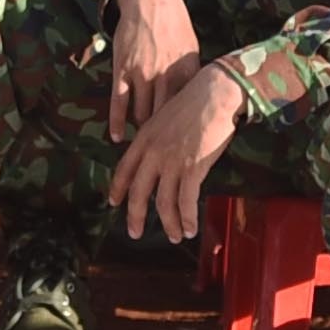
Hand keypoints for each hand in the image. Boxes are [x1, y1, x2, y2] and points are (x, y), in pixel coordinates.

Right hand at [102, 0, 201, 141]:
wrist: (151, 0)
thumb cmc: (175, 27)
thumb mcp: (192, 52)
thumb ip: (192, 79)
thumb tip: (195, 104)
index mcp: (186, 74)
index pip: (186, 113)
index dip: (185, 134)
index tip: (184, 150)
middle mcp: (165, 76)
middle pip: (164, 118)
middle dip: (163, 139)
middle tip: (162, 156)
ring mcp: (142, 73)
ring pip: (142, 113)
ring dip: (142, 130)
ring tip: (142, 146)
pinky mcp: (122, 69)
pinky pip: (119, 101)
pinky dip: (118, 122)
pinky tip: (118, 137)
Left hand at [108, 65, 245, 246]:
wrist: (216, 93)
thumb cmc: (195, 101)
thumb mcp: (165, 116)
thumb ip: (157, 138)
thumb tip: (157, 157)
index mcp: (144, 138)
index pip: (124, 169)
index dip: (118, 189)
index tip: (113, 203)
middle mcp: (153, 152)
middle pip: (139, 192)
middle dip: (136, 217)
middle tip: (135, 233)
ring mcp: (172, 161)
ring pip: (164, 203)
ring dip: (169, 223)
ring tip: (174, 236)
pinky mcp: (193, 168)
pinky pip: (186, 202)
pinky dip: (187, 219)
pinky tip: (190, 228)